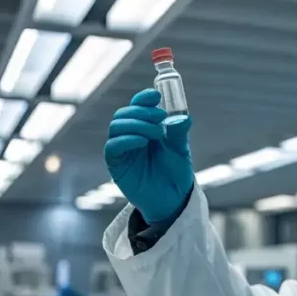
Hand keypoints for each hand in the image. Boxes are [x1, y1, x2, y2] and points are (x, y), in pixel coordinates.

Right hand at [104, 89, 194, 224]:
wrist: (172, 199)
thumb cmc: (176, 173)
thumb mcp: (181, 150)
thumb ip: (179, 133)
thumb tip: (184, 117)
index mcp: (146, 127)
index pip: (138, 106)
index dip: (144, 98)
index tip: (156, 95)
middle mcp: (131, 135)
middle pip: (124, 113)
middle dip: (142, 111)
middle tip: (160, 118)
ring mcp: (122, 149)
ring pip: (117, 126)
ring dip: (136, 124)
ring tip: (156, 133)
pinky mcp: (116, 164)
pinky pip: (113, 146)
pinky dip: (126, 139)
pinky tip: (142, 141)